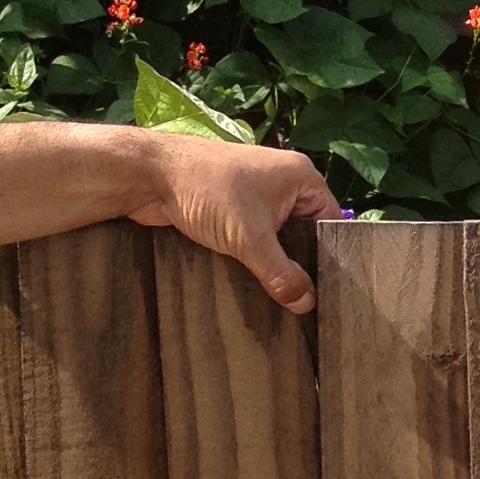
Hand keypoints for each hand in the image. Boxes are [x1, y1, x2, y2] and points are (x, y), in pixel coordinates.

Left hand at [128, 134, 341, 312]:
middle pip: (305, 233)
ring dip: (271, 262)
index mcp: (302, 177)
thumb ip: (281, 274)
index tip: (331, 291)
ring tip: (278, 296)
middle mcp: (283, 182)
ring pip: (276, 238)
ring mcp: (255, 194)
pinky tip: (251, 280)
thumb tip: (307, 304)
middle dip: (298, 263)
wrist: (147, 174)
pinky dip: (251, 257)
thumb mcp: (250, 237)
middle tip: (304, 300)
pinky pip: (253, 238)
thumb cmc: (206, 189)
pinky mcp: (231, 208)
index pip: (331, 223)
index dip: (331, 256)